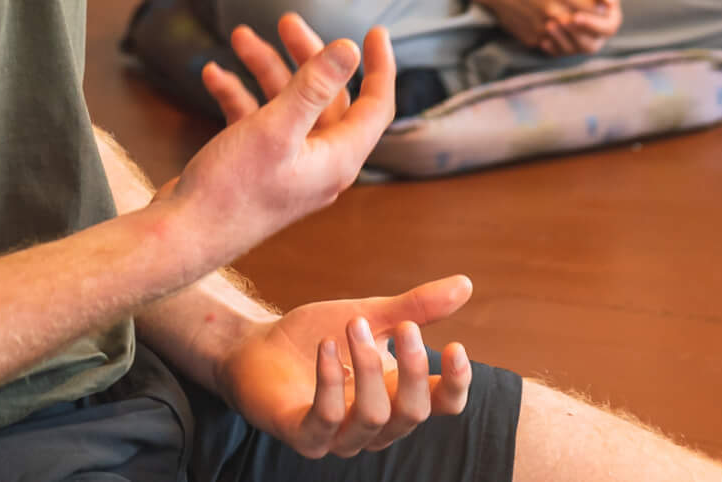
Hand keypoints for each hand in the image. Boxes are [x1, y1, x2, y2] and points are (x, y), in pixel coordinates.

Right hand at [170, 23, 394, 263]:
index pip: (375, 106)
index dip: (379, 68)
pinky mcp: (256, 166)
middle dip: (306, 55)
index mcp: (337, 159)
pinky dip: (239, 95)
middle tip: (285, 21)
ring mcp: (286, 165)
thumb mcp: (275, 129)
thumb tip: (349, 49)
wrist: (182, 236)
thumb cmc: (232, 190)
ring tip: (239, 37)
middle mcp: (318, 163)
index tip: (375, 31)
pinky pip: (256, 120)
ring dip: (265, 69)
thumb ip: (313, 87)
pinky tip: (213, 75)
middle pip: (326, 96)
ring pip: (287, 103)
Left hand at [216, 281, 478, 459]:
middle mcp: (375, 425)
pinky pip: (327, 419)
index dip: (456, 383)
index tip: (456, 345)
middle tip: (404, 326)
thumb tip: (466, 285)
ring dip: (367, 366)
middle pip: (413, 412)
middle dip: (412, 367)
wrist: (256, 348)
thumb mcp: (370, 317)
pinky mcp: (303, 436)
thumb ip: (414, 308)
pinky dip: (331, 380)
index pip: (442, 405)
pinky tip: (326, 347)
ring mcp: (339, 436)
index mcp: (397, 397)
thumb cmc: (316, 337)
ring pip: (374, 416)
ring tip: (353, 324)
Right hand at [464, 0, 618, 55]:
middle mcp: (554, 11)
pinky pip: (553, 49)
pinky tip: (559, 34)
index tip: (602, 13)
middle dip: (593, 32)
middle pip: (588, 34)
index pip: (599, 14)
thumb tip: (612, 5)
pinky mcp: (531, 38)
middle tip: (592, 28)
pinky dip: (559, 44)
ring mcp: (541, 27)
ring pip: (572, 46)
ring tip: (578, 33)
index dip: (603, 16)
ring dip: (577, 41)